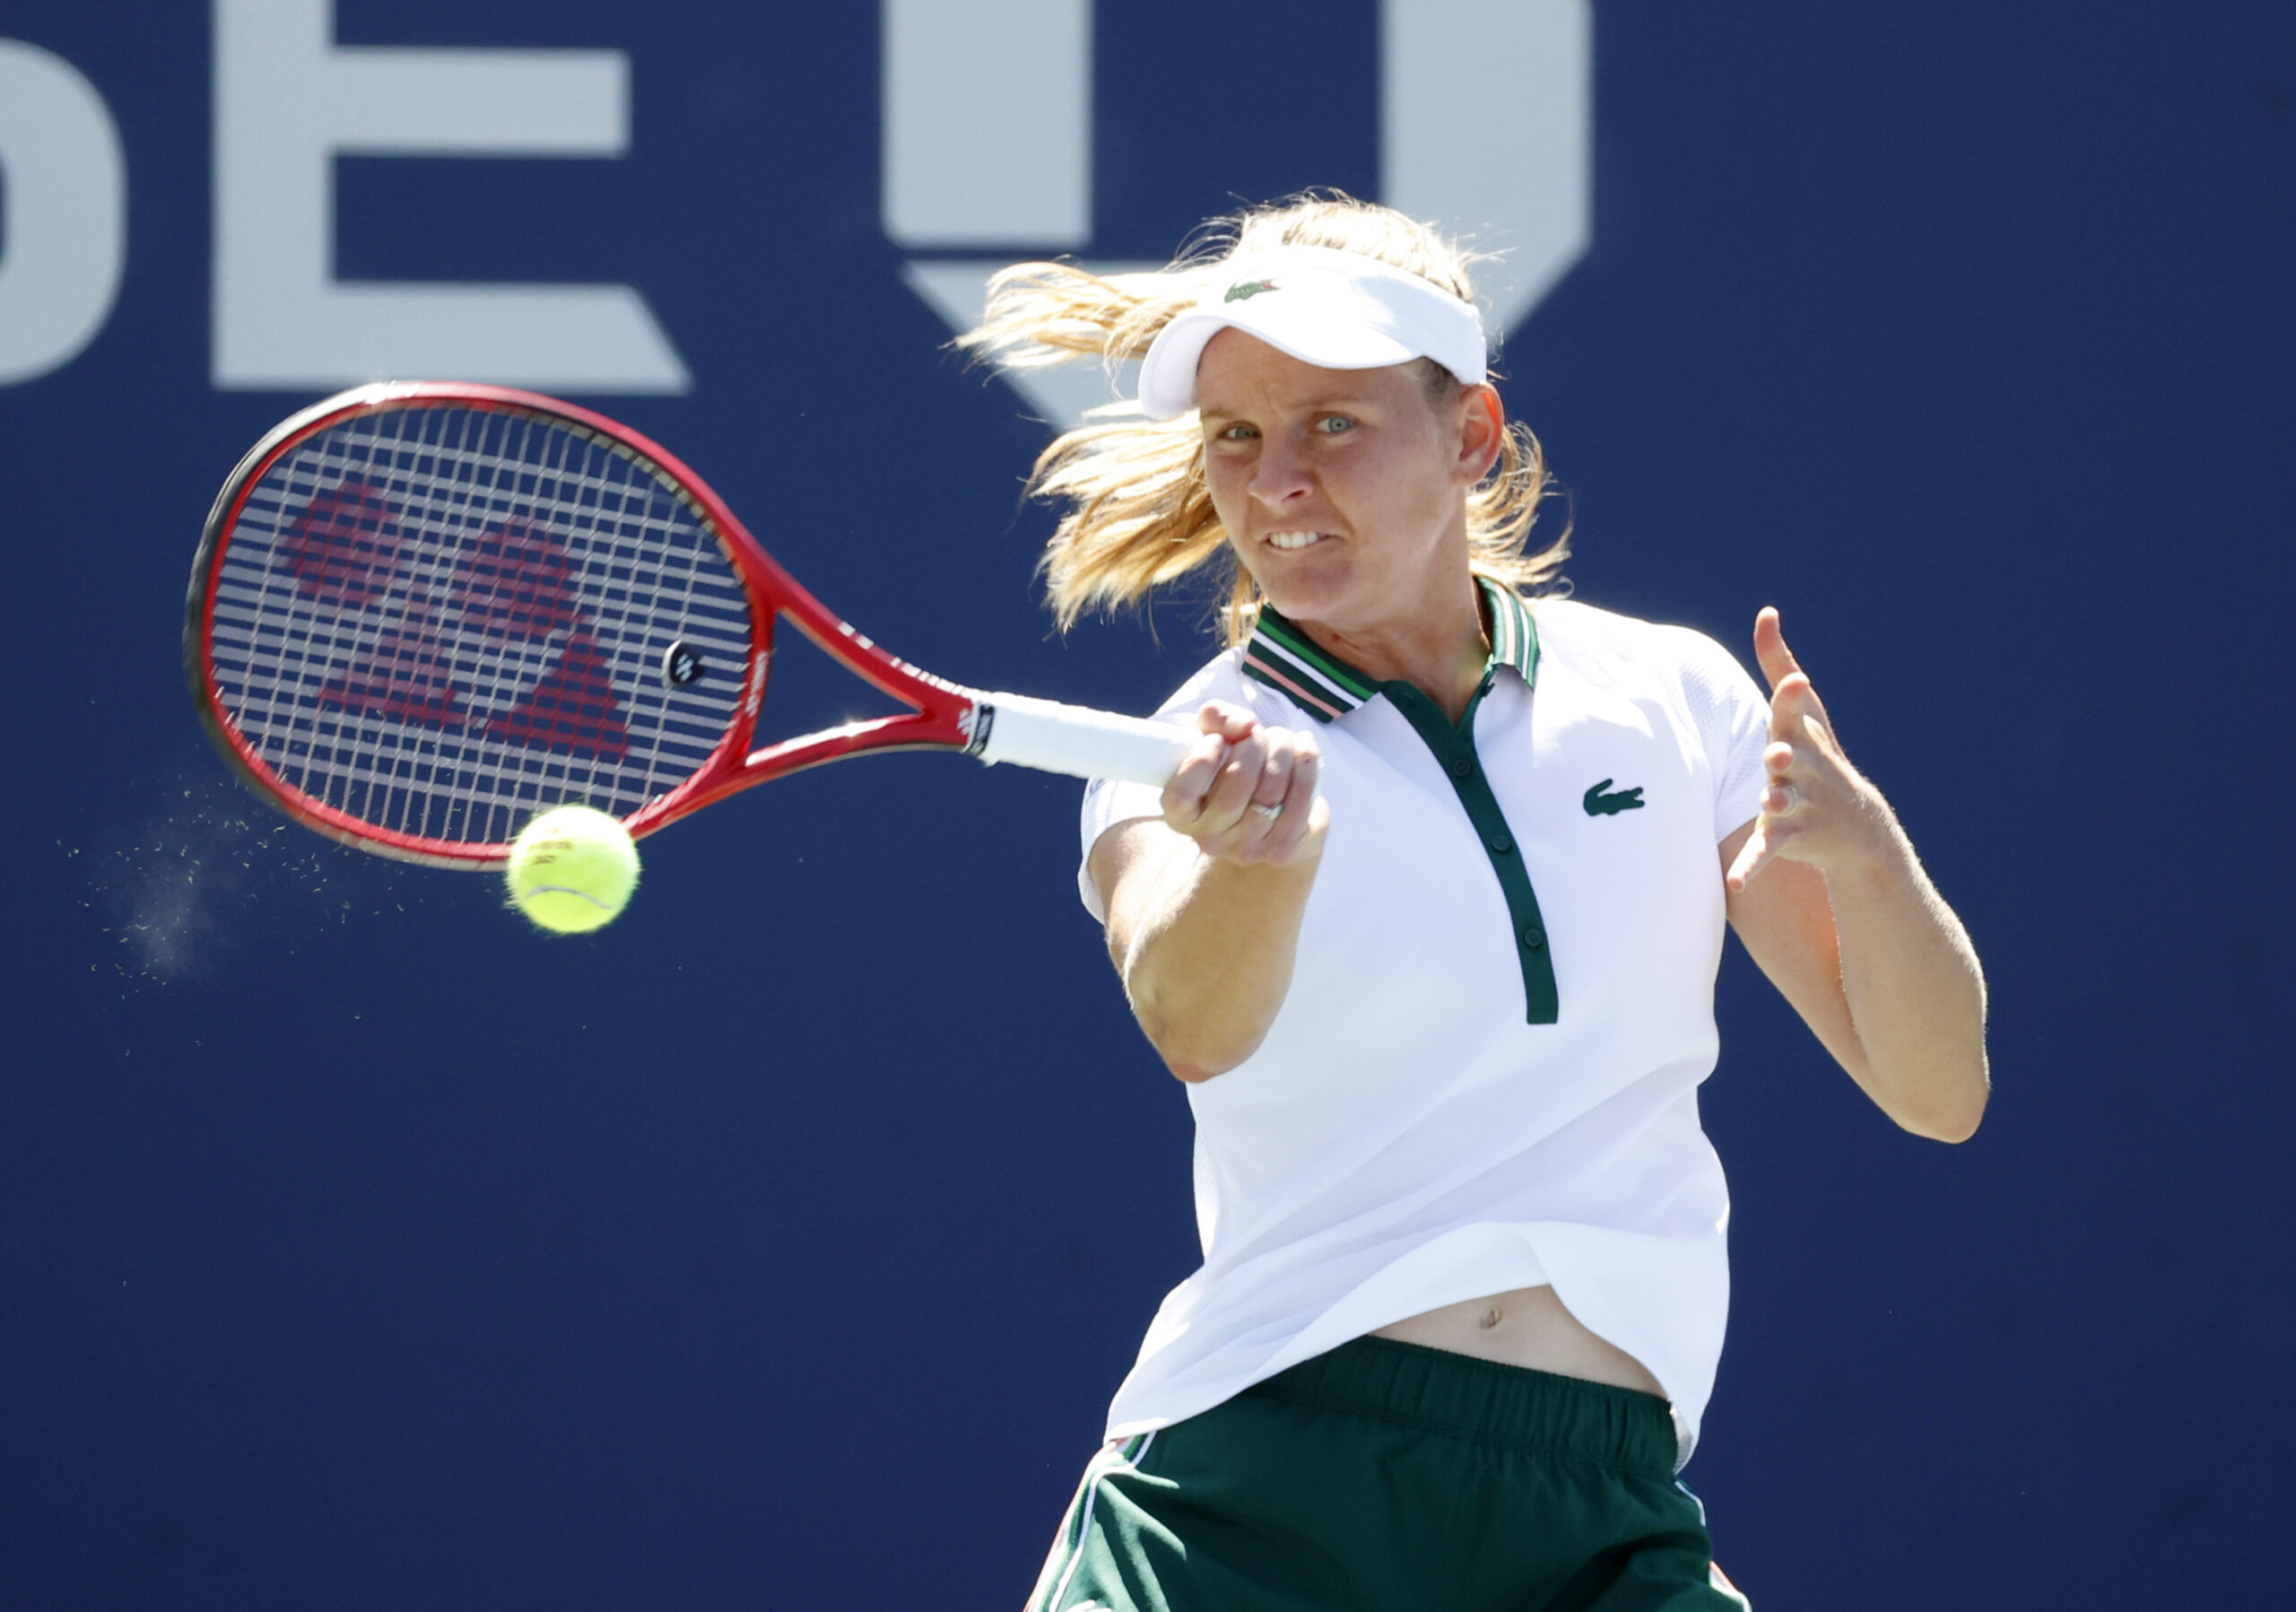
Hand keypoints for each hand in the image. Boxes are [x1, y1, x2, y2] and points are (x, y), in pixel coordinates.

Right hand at [1162, 700, 1328, 866]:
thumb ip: (1215, 718)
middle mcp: (1209, 837)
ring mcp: (1245, 848)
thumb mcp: (1212, 738)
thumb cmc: (1232, 770)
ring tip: (1280, 739)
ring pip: (1271, 789)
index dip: (1202, 760)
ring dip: (1282, 750)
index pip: (1181, 794)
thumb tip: (1246, 725)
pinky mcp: (1280, 849)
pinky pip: (1300, 798)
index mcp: (1181, 814)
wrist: (1269, 816)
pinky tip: (1303, 748)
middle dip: (1254, 746)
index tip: (1216, 740)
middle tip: (1256, 733)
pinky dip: (1306, 763)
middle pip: (1237, 783)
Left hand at [1725, 608, 1893, 892]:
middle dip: (1786, 755)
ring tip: (1770, 802)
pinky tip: (1733, 885)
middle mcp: (1803, 768)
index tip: (1794, 681)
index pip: (1795, 712)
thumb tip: (1766, 613)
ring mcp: (1798, 803)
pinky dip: (1749, 867)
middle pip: (1792, 758)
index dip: (1792, 696)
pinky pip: (1765, 851)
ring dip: (1776, 802)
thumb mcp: (1803, 713)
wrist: (1856, 827)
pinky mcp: (1788, 836)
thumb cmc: (1816, 755)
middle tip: (1778, 754)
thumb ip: (1779, 664)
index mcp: (1801, 735)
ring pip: (1781, 802)